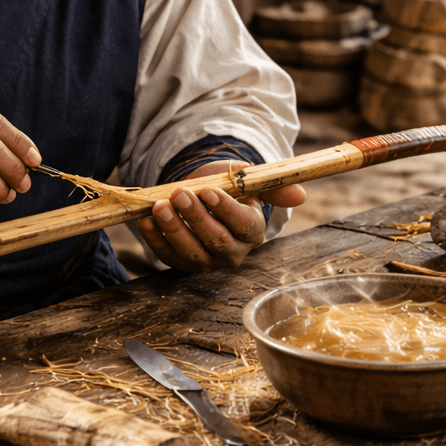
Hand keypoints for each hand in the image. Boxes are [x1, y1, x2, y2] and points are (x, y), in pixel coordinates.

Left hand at [133, 161, 306, 271]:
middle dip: (195, 217)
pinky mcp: (183, 263)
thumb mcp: (251, 182)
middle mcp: (233, 252)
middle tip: (179, 194)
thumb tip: (300, 194)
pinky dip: (154, 239)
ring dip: (173, 229)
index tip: (208, 192)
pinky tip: (145, 220)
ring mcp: (207, 261)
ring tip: (159, 206)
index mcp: (253, 231)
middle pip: (215, 240)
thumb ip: (274, 187)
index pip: (242, 225)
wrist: (208, 197)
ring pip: (191, 252)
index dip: (225, 210)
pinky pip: (168, 255)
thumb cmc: (231, 188)